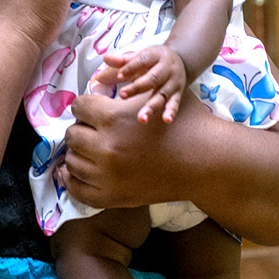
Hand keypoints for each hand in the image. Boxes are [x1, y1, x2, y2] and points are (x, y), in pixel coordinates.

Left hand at [60, 91, 196, 210]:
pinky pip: (78, 190)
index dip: (86, 105)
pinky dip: (72, 180)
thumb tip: (98, 81)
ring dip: (78, 153)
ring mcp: (107, 176)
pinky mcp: (112, 197)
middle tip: (94, 130)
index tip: (92, 109)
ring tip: (88, 149)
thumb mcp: (157, 92)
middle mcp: (105, 147)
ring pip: (72, 161)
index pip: (79, 107)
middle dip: (82, 128)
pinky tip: (74, 171)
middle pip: (72, 134)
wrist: (207, 160)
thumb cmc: (187, 122)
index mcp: (113, 118)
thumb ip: (126, 86)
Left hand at [88, 45, 187, 122]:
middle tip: (123, 95)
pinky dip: (171, 112)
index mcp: (155, 55)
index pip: (142, 61)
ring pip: (162, 94)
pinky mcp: (177, 94)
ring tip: (141, 118)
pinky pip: (174, 103)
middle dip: (137, 87)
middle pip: (152, 78)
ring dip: (151, 106)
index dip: (130, 68)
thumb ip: (122, 60)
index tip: (118, 76)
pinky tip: (167, 120)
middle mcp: (166, 68)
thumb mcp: (140, 56)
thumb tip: (105, 59)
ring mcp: (173, 82)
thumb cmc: (153, 60)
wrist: (180, 60)